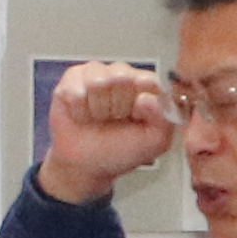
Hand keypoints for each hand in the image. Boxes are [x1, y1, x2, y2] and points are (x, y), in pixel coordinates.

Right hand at [35, 61, 172, 202]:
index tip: (135, 117)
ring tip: (99, 117)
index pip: (148, 80)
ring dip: (97, 109)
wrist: (86, 164)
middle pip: (121, 78)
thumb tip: (147, 98)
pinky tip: (83, 116)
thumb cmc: (121, 150)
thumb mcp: (154, 142)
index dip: (140, 103)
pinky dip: (79, 111)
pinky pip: (75, 91)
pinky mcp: (72, 78)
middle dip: (117, 108)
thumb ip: (164, 119)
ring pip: (97, 82)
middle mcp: (123, 74)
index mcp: (147, 85)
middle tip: (115, 120)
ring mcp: (96, 73)